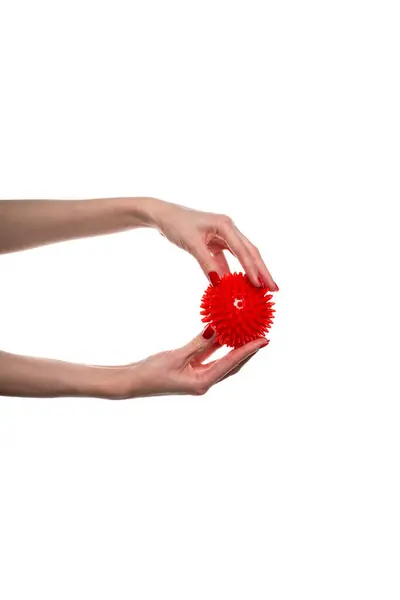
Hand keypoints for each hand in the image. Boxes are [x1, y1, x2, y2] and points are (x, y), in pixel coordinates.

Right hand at [113, 326, 268, 398]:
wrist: (132, 382)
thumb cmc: (151, 372)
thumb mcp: (176, 356)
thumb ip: (197, 344)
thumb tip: (215, 331)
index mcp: (202, 382)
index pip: (231, 363)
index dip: (249, 350)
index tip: (264, 340)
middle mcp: (203, 381)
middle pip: (232, 365)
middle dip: (248, 351)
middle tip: (263, 336)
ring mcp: (197, 377)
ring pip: (222, 360)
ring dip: (234, 348)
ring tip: (248, 334)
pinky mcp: (190, 370)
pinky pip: (209, 356)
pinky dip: (217, 346)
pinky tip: (223, 333)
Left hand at [153, 200, 278, 290]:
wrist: (162, 215)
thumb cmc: (176, 224)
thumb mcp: (191, 244)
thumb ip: (206, 263)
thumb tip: (218, 284)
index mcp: (225, 225)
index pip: (243, 250)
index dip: (252, 269)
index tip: (260, 285)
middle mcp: (228, 229)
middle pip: (249, 253)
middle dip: (262, 271)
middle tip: (274, 289)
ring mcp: (223, 236)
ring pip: (242, 257)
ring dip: (251, 272)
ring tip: (263, 289)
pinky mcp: (215, 243)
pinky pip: (228, 260)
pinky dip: (232, 272)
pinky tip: (238, 286)